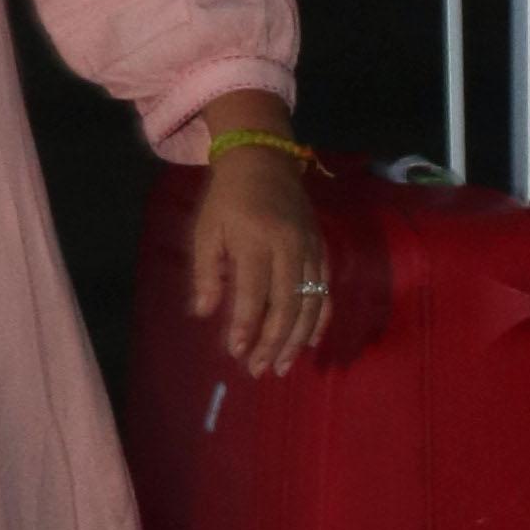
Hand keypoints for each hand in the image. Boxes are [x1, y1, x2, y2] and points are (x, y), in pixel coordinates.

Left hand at [191, 141, 328, 373]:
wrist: (264, 161)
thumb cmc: (227, 199)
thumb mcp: (206, 230)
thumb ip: (206, 272)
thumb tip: (204, 312)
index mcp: (256, 239)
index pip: (253, 292)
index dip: (246, 325)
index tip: (236, 352)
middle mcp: (288, 246)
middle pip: (286, 303)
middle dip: (273, 341)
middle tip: (259, 369)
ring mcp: (310, 248)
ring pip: (310, 302)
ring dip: (297, 339)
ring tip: (283, 365)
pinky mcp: (322, 249)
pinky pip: (325, 290)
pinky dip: (319, 319)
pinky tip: (309, 342)